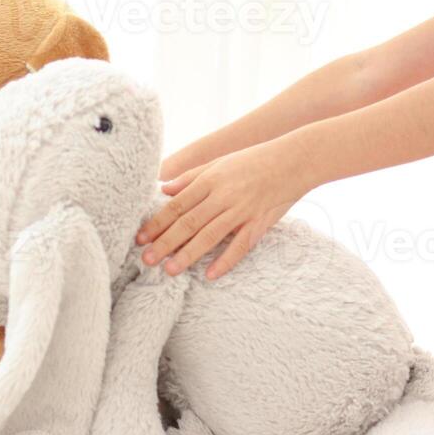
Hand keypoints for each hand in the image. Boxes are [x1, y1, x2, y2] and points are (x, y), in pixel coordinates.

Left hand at [134, 139, 310, 279]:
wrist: (294, 160)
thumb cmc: (254, 160)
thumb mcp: (219, 163)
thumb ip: (191, 177)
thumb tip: (164, 190)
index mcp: (210, 179)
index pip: (177, 205)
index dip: (157, 223)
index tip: (140, 238)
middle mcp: (223, 195)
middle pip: (188, 222)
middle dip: (165, 242)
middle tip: (146, 260)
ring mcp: (242, 210)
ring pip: (210, 235)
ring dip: (188, 254)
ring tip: (169, 270)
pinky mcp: (259, 223)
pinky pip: (240, 246)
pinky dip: (225, 261)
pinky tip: (210, 274)